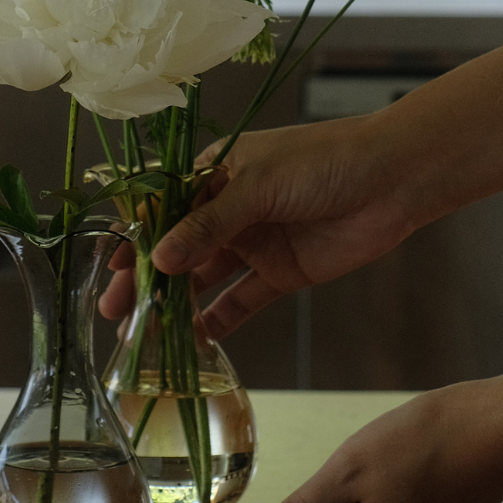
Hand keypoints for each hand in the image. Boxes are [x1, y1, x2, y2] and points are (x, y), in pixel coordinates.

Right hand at [98, 111, 425, 333]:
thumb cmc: (324, 161)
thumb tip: (159, 259)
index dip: (134, 237)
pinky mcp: (282, 273)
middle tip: (116, 313)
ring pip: (205, 278)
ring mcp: (255, 242)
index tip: (108, 268)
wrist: (394, 179)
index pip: (162, 207)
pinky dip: (221, 320)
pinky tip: (197, 342)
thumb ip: (209, 225)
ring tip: (147, 335)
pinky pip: (243, 300)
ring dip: (177, 304)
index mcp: (217, 172)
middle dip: (145, 279)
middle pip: (177, 247)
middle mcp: (230, 208)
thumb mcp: (259, 185)